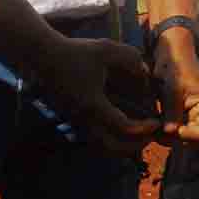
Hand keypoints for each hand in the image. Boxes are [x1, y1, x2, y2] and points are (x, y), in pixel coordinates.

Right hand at [36, 35, 160, 154]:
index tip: (156, 121)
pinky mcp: (72, 120)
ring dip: (123, 146)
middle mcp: (83, 118)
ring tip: (140, 134)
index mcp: (93, 104)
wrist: (42, 56)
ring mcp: (76, 121)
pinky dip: (111, 140)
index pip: (123, 127)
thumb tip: (146, 74)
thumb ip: (131, 60)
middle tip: (150, 135)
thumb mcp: (108, 50)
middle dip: (135, 146)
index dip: (144, 128)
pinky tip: (123, 128)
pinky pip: (94, 140)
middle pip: (112, 148)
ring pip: (101, 147)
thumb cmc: (75, 52)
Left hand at [151, 32, 198, 143]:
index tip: (167, 128)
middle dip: (176, 138)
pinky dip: (168, 130)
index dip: (186, 136)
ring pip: (186, 137)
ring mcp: (198, 113)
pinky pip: (180, 129)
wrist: (171, 52)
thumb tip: (170, 132)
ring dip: (170, 136)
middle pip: (196, 139)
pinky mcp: (187, 113)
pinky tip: (156, 122)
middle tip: (156, 130)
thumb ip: (172, 111)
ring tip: (154, 125)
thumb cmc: (174, 66)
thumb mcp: (172, 88)